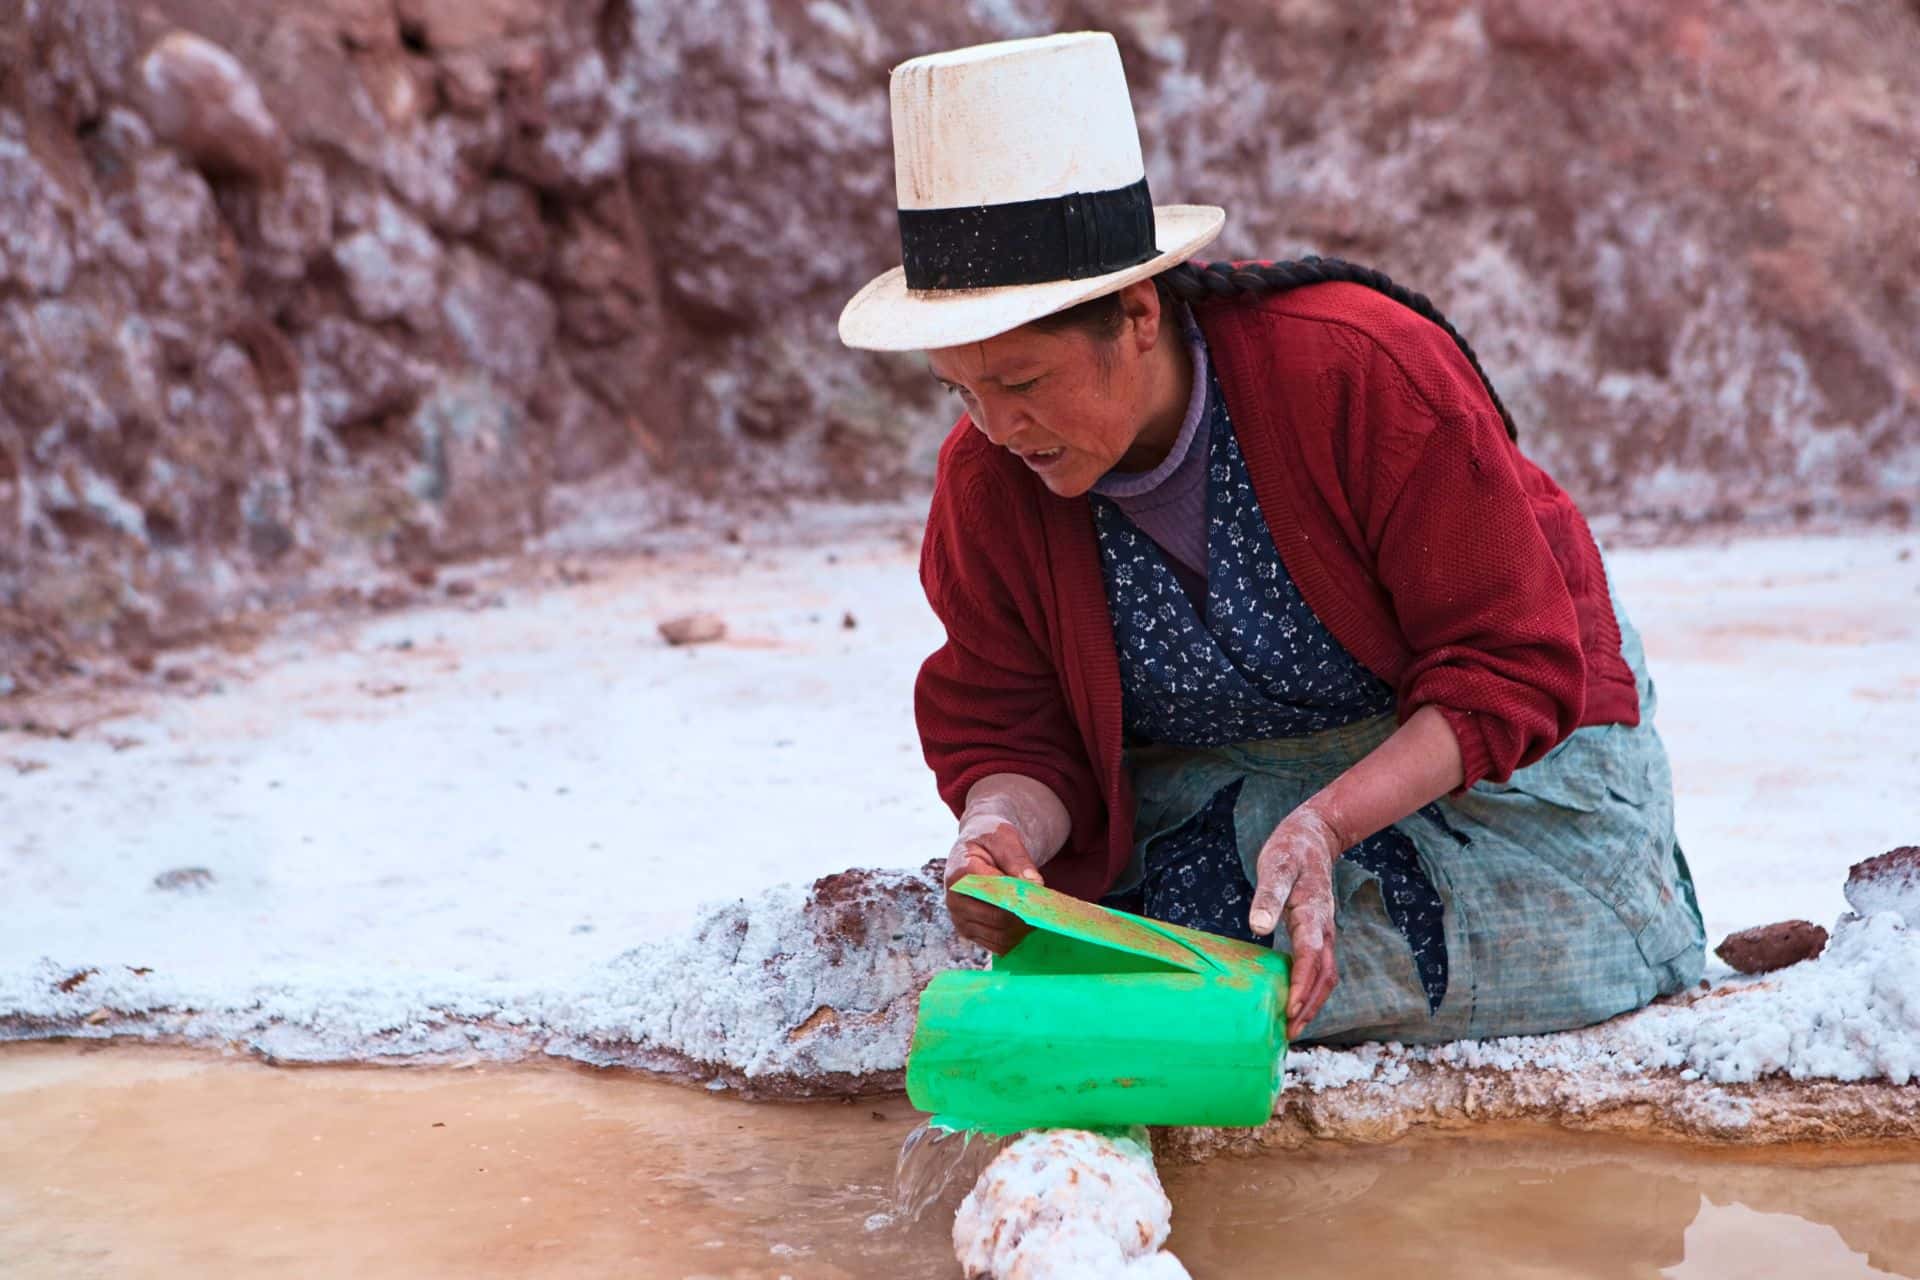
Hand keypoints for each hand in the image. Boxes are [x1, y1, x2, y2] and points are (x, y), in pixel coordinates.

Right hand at [943, 820, 1043, 954]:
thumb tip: (1035, 883)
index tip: (1042, 895)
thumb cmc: (990, 839)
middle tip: (1048, 908)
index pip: (994, 895)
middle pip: (998, 920)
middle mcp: (954, 901)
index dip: (1020, 898)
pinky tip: (1026, 922)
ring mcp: (960, 919)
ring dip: (1023, 930)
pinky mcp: (969, 932)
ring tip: (1038, 913)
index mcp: (960, 875)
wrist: (975, 847)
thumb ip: (1018, 859)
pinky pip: (998, 945)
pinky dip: (1016, 938)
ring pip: (1000, 937)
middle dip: (1026, 915)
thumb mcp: (1004, 837)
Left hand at [1248, 805, 1343, 1039]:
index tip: (1290, 1009)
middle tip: (1290, 1033)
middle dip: (1310, 1006)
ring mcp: (1325, 932)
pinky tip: (1294, 1000)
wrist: (1313, 838)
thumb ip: (1268, 896)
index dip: (1302, 985)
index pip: (1312, 957)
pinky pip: (1320, 968)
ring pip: (1327, 975)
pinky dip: (1311, 989)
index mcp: (1314, 914)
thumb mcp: (1276, 867)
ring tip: (1292, 1027)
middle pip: (1325, 976)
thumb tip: (1257, 926)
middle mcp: (1325, 928)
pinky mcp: (1319, 933)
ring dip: (1313, 1003)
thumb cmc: (1290, 852)